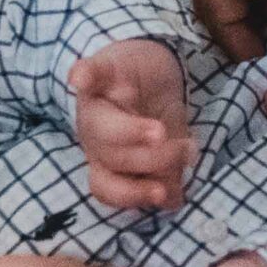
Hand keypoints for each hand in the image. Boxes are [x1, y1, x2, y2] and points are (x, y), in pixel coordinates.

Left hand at [72, 39, 191, 208]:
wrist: (151, 65)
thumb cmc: (156, 112)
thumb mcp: (170, 145)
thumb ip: (168, 172)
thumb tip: (174, 200)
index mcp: (107, 159)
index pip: (107, 187)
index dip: (132, 195)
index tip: (164, 195)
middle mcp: (95, 136)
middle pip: (110, 158)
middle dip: (149, 161)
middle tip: (185, 153)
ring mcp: (95, 103)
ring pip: (100, 126)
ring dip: (131, 132)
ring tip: (161, 131)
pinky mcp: (101, 70)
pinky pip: (88, 74)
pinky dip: (83, 76)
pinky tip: (80, 79)